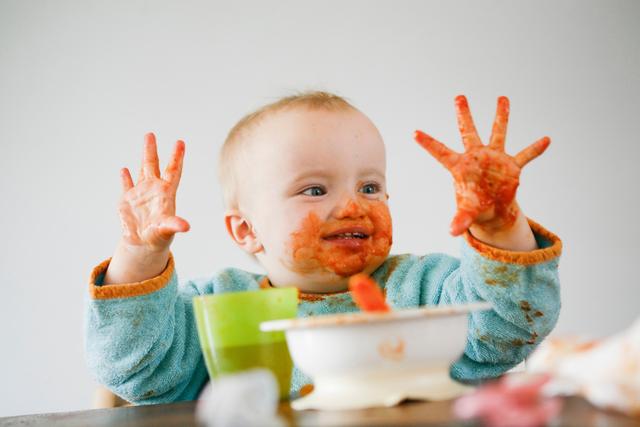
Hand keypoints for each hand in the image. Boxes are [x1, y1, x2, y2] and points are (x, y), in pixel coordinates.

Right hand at [118, 132, 188, 253]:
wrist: (144, 245)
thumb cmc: (159, 237)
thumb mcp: (167, 230)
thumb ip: (174, 225)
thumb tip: (186, 226)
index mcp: (166, 194)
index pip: (173, 171)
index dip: (177, 157)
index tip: (180, 142)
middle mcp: (154, 190)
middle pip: (154, 165)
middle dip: (153, 150)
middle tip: (151, 134)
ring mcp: (140, 194)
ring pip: (141, 170)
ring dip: (143, 155)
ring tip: (147, 138)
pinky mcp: (127, 201)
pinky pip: (126, 186)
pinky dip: (125, 178)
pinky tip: (124, 169)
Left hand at [415, 96, 549, 235]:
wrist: (492, 209)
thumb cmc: (475, 207)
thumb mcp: (467, 213)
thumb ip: (460, 220)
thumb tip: (452, 232)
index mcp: (460, 167)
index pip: (441, 153)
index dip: (428, 144)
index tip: (414, 133)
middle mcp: (477, 157)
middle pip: (468, 132)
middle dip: (464, 115)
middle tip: (459, 97)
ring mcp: (495, 158)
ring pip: (498, 133)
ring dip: (501, 116)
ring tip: (502, 98)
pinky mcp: (511, 166)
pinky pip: (526, 155)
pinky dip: (535, 149)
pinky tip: (546, 140)